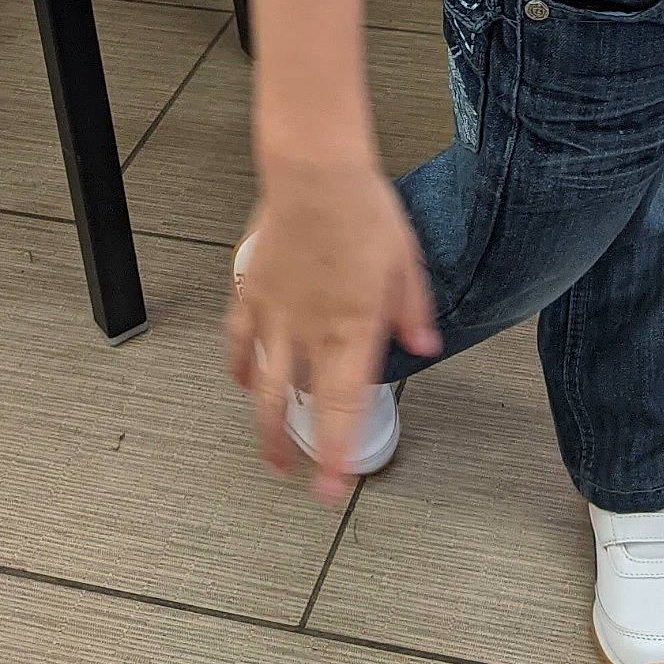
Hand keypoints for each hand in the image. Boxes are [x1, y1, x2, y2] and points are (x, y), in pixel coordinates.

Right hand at [225, 159, 440, 506]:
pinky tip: (239, 377)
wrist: (314, 172)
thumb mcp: (406, 262)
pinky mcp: (251, 291)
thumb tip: (425, 347)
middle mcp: (306, 331)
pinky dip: (237, 366)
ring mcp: (273, 314)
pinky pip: (237, 340)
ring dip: (262, 421)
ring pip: (258, 383)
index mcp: (349, 330)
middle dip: (293, 451)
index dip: (335, 456)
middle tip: (298, 476)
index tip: (331, 491)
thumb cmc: (362, 210)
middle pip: (289, 407)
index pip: (342, 410)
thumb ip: (413, 312)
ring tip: (268, 445)